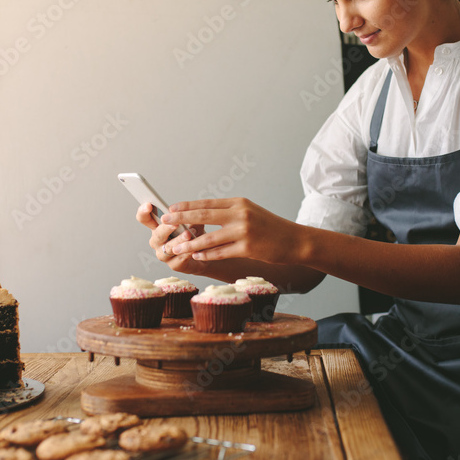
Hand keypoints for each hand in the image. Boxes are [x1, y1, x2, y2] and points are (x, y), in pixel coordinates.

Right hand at [135, 203, 205, 274]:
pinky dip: (186, 254)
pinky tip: (193, 250)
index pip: (145, 219)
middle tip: (175, 223)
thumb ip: (191, 217)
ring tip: (188, 235)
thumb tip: (192, 213)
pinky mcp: (174, 265)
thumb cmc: (194, 236)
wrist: (204, 255)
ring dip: (178, 241)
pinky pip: (178, 260)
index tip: (148, 205)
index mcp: (158, 227)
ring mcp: (164, 254)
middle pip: (157, 234)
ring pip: (168, 248)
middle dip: (166, 228)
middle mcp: (157, 241)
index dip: (143, 212)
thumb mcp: (193, 222)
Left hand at [160, 197, 298, 264]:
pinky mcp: (247, 248)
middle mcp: (240, 214)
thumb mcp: (251, 212)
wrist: (295, 240)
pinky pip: (221, 253)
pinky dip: (206, 255)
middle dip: (181, 219)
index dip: (187, 206)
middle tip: (164, 222)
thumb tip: (205, 215)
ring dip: (189, 244)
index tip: (171, 208)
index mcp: (239, 203)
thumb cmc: (271, 227)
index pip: (207, 203)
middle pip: (204, 215)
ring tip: (174, 248)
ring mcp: (243, 231)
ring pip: (209, 238)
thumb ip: (230, 213)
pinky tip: (196, 257)